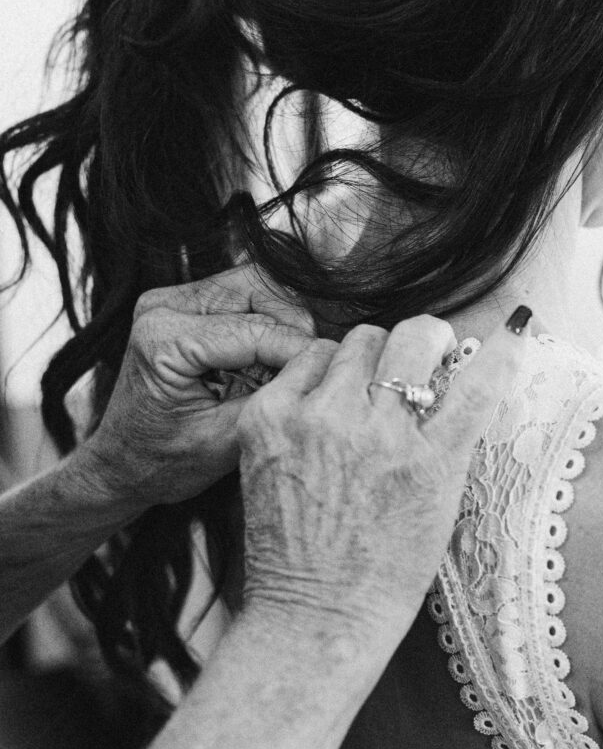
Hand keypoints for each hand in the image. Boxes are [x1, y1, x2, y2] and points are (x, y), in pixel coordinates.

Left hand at [80, 264, 314, 510]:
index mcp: (163, 339)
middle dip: (294, 324)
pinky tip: (273, 358)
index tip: (333, 367)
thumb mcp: (223, 441)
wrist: (123, 463)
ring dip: (283, 320)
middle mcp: (164, 306)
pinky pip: (243, 297)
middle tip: (312, 364)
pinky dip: (268, 322)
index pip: (253, 329)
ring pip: (255, 285)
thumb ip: (270, 401)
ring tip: (292, 363)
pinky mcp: (185, 305)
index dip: (299, 349)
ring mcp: (173, 300)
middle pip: (257, 285)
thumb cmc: (162, 461)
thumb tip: (318, 370)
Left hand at [237, 312, 528, 641]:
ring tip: (364, 390)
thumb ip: (448, 438)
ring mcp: (317, 420)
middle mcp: (375, 431)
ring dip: (371, 359)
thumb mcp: (441, 503)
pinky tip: (322, 405)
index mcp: (430, 460)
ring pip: (357, 340)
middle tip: (421, 360)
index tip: (511, 331)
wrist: (315, 614)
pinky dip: (320, 375)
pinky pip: (305, 360)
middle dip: (425, 343)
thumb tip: (454, 377)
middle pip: (413, 337)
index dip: (504, 348)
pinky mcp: (268, 419)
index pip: (481, 378)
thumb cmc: (385, 570)